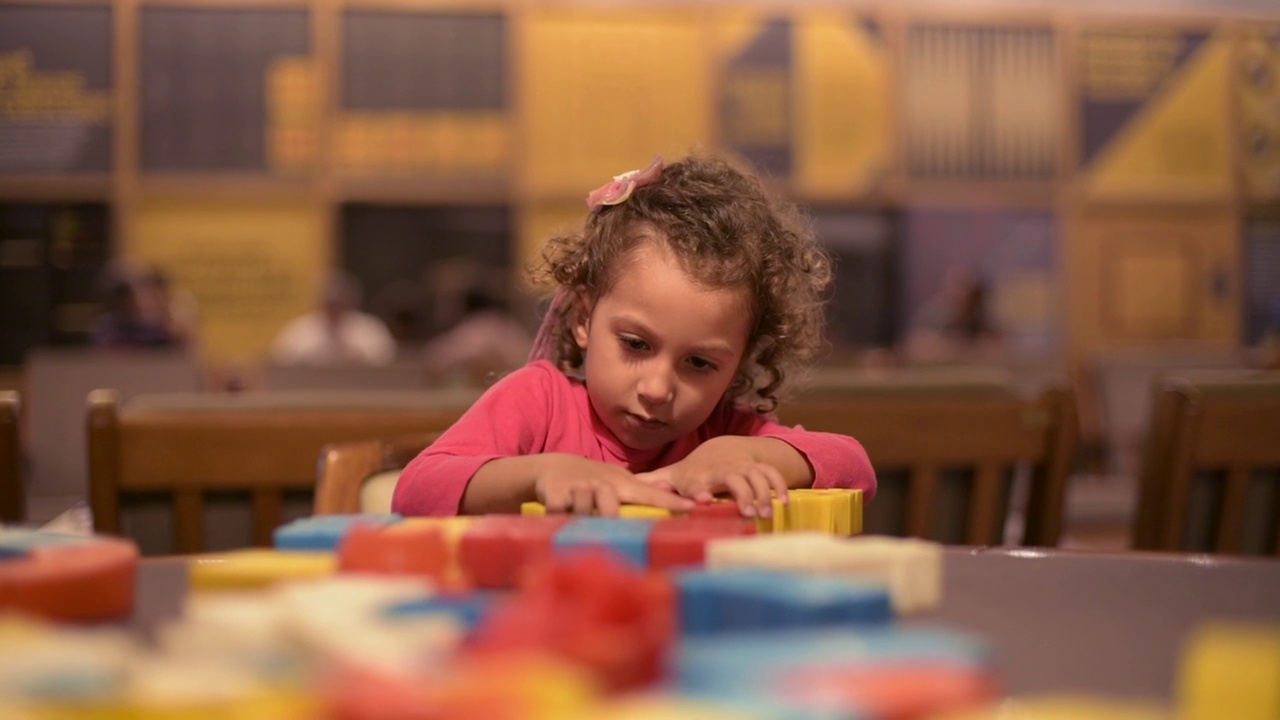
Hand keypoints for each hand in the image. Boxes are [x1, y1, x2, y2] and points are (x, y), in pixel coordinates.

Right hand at [533, 454, 694, 515]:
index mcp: (621, 484)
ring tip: (574, 519)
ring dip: (579, 516)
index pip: (649, 494)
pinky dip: (556, 516)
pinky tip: (555, 517)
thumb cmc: (591, 479)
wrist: (550, 467)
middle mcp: (602, 483)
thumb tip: (673, 492)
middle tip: (606, 525)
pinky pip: (557, 509)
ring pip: (582, 508)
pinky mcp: (554, 492)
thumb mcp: (617, 481)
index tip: (692, 507)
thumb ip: (642, 489)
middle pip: (609, 505)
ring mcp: (577, 487)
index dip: (670, 502)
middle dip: (609, 515)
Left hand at [635, 437, 789, 517]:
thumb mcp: (672, 476)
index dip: (700, 491)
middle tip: (747, 514)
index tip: (703, 500)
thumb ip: (653, 484)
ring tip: (766, 514)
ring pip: (755, 477)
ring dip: (762, 494)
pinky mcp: (758, 468)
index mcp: (698, 476)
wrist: (721, 450)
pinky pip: (771, 474)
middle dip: (741, 494)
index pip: (697, 481)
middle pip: (733, 479)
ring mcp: (742, 468)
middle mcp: (721, 471)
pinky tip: (785, 503)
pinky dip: (779, 486)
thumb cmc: (692, 471)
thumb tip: (626, 488)